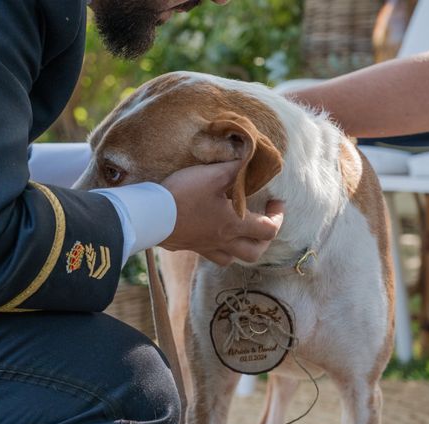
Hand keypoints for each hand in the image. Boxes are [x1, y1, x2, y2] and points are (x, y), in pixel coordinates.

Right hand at [160, 161, 284, 265]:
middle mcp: (224, 241)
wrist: (151, 214)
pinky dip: (220, 249)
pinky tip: (215, 235)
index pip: (269, 230)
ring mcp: (206, 247)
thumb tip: (250, 160)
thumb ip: (235, 169)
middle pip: (255, 252)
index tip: (276, 202)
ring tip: (241, 232)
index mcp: (234, 224)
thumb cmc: (184, 194)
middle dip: (265, 238)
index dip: (278, 217)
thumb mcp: (213, 175)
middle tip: (263, 221)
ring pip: (233, 258)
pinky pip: (212, 256)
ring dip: (243, 247)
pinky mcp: (190, 247)